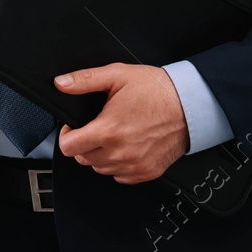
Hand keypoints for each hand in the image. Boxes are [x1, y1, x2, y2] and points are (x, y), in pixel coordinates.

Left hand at [53, 63, 188, 183]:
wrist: (190, 105)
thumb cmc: (157, 90)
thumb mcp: (118, 75)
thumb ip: (85, 79)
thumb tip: (62, 83)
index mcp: (109, 130)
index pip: (68, 148)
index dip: (67, 134)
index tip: (74, 127)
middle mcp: (120, 153)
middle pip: (83, 158)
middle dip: (84, 142)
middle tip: (97, 126)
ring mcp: (134, 166)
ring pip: (100, 168)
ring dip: (100, 154)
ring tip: (113, 134)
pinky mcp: (147, 173)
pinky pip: (120, 176)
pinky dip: (118, 164)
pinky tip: (126, 145)